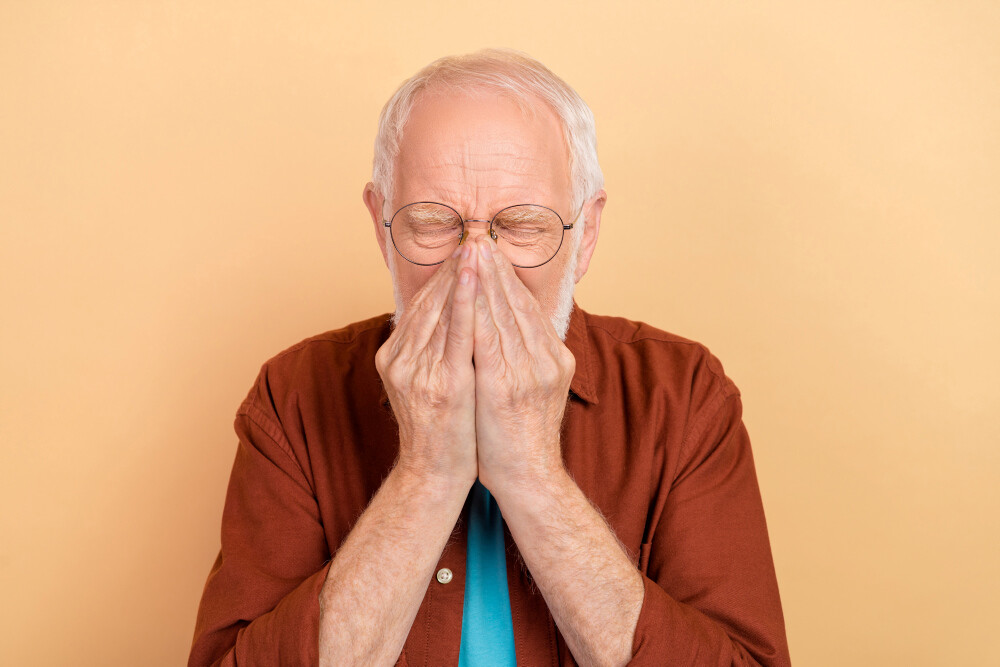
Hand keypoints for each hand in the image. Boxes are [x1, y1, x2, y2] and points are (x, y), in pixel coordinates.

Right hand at [375, 244, 479, 488]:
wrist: (436, 476)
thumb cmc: (443, 431)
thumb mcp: (427, 383)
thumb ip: (429, 350)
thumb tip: (443, 317)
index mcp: (395, 356)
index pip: (423, 303)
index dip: (446, 273)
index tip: (467, 247)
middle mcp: (400, 358)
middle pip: (430, 301)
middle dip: (455, 266)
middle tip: (475, 233)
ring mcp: (417, 371)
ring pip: (442, 310)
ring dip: (462, 274)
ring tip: (478, 244)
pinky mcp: (441, 383)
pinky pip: (455, 332)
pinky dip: (464, 300)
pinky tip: (473, 275)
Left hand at [470, 236, 575, 493]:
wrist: (529, 478)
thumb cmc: (522, 437)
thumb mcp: (535, 390)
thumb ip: (527, 357)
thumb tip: (510, 329)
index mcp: (554, 358)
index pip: (528, 307)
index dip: (507, 277)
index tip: (491, 252)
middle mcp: (545, 359)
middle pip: (516, 303)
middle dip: (495, 268)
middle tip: (478, 238)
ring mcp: (527, 371)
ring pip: (502, 313)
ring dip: (484, 278)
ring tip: (470, 251)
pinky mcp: (503, 385)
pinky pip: (486, 337)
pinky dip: (475, 309)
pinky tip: (463, 289)